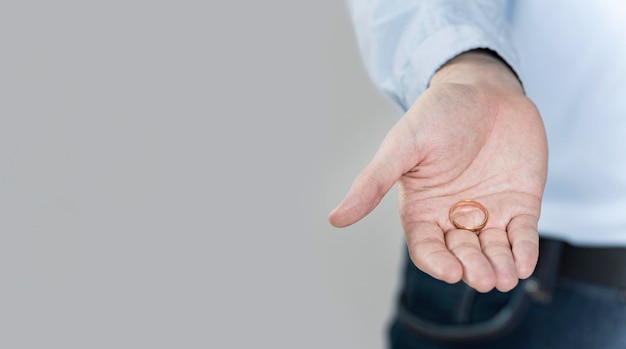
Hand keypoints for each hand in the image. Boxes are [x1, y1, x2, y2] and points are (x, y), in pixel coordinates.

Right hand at [329, 51, 547, 291]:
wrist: (484, 88)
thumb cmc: (437, 114)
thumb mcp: (402, 146)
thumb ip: (373, 183)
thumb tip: (334, 219)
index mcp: (422, 208)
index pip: (427, 247)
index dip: (437, 262)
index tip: (451, 271)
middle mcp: (454, 216)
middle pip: (462, 254)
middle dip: (472, 267)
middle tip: (483, 276)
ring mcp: (489, 212)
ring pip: (493, 250)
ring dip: (499, 267)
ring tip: (505, 278)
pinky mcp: (520, 204)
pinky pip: (522, 234)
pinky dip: (524, 251)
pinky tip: (524, 263)